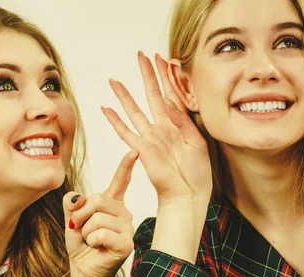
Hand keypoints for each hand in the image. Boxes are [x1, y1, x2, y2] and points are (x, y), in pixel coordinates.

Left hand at [64, 150, 137, 276]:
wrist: (85, 270)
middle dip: (82, 215)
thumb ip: (72, 204)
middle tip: (82, 229)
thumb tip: (76, 197)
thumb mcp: (72, 219)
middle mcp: (123, 213)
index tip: (135, 151)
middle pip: (98, 199)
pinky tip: (98, 247)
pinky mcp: (126, 243)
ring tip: (91, 241)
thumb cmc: (81, 244)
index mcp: (112, 203)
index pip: (120, 181)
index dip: (126, 166)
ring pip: (97, 218)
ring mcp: (127, 228)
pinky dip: (92, 241)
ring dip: (86, 231)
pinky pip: (101, 234)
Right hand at [101, 51, 211, 205]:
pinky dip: (115, 121)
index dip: (167, 76)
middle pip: (152, 95)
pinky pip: (125, 132)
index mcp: (179, 124)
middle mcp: (163, 128)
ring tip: (114, 80)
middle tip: (141, 56)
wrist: (189, 194)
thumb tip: (169, 101)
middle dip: (147, 75)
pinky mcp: (142, 149)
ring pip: (135, 110)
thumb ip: (183, 120)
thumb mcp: (197, 141)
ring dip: (124, 95)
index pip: (172, 94)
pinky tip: (105, 108)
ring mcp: (151, 137)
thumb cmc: (197, 172)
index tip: (163, 58)